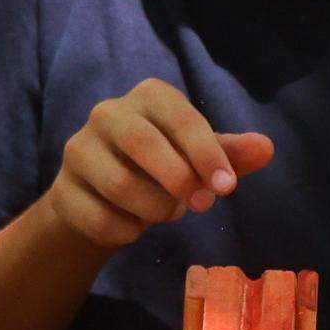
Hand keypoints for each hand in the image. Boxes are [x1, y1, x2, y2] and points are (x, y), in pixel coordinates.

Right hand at [43, 81, 276, 250]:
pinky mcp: (62, 191)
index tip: (227, 187)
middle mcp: (108, 114)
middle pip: (142, 143)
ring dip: (154, 209)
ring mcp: (78, 150)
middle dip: (178, 179)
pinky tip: (135, 227)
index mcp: (148, 97)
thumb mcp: (197, 156)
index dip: (205, 152)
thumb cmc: (159, 166)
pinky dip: (127, 231)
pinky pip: (99, 218)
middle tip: (202, 204)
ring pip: (120, 184)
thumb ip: (228, 153)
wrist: (99, 197)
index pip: (178, 116)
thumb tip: (266, 148)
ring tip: (167, 212)